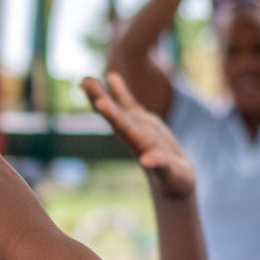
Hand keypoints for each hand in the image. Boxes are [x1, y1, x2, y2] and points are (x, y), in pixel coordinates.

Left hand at [82, 74, 195, 198]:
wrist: (176, 183)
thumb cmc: (176, 182)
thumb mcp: (172, 175)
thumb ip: (161, 165)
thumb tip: (147, 160)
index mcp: (140, 145)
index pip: (123, 128)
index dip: (112, 114)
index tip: (99, 102)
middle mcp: (133, 135)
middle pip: (113, 114)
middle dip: (99, 98)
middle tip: (84, 82)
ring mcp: (137, 128)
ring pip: (116, 107)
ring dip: (102, 93)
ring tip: (86, 79)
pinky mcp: (145, 124)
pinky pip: (129, 104)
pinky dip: (120, 91)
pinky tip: (111, 76)